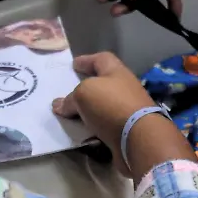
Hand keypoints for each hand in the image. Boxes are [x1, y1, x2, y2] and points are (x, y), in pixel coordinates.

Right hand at [52, 52, 192, 177]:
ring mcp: (127, 111)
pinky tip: (80, 132)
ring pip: (103, 107)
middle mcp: (124, 89)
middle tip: (69, 91)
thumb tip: (59, 105)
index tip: (74, 64)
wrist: (138, 138)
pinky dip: (92, 128)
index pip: (101, 59)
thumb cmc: (111, 105)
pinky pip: (104, 127)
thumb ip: (70, 99)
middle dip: (87, 87)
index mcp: (117, 72)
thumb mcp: (83, 94)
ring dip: (88, 110)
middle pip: (103, 84)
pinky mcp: (126, 131)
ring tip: (70, 114)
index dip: (87, 60)